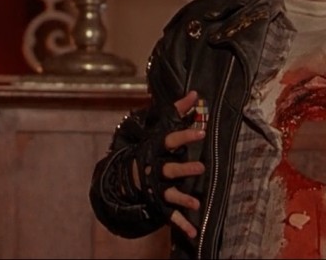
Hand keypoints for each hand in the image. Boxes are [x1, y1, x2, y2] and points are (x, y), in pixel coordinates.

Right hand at [132, 90, 205, 237]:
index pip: (171, 140)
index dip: (185, 135)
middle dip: (184, 169)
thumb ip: (177, 111)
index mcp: (155, 149)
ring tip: (196, 204)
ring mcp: (156, 188)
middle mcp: (155, 169)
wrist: (123, 174)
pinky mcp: (159, 203)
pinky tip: (194, 234)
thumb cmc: (148, 147)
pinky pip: (171, 215)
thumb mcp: (160, 127)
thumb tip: (195, 92)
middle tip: (201, 167)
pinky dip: (181, 225)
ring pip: (170, 193)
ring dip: (183, 198)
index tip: (202, 132)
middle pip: (170, 168)